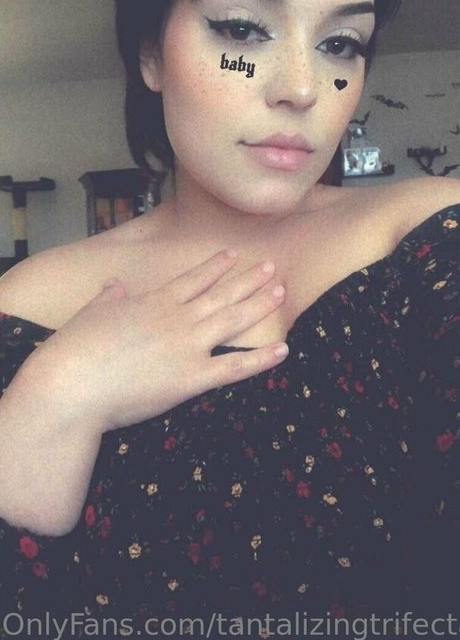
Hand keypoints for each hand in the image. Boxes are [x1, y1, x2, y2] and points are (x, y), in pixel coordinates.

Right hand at [25, 250, 288, 431]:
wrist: (71, 385)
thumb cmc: (74, 350)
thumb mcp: (91, 313)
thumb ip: (109, 297)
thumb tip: (114, 284)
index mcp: (154, 302)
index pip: (193, 279)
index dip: (215, 266)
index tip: (231, 254)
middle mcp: (178, 318)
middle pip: (222, 294)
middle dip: (248, 279)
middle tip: (271, 266)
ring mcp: (188, 346)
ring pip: (234, 320)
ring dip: (260, 304)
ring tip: (282, 290)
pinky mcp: (192, 379)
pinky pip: (235, 368)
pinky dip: (261, 359)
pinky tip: (283, 349)